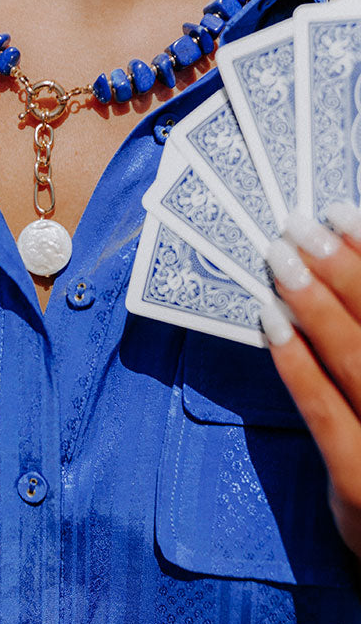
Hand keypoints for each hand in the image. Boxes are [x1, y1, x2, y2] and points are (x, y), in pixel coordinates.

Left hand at [261, 203, 360, 559]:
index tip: (345, 211)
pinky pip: (324, 412)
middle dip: (343, 267)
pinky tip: (270, 322)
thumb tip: (337, 269)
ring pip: (357, 359)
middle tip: (302, 223)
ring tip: (282, 257)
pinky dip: (296, 363)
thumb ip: (359, 334)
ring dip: (315, 303)